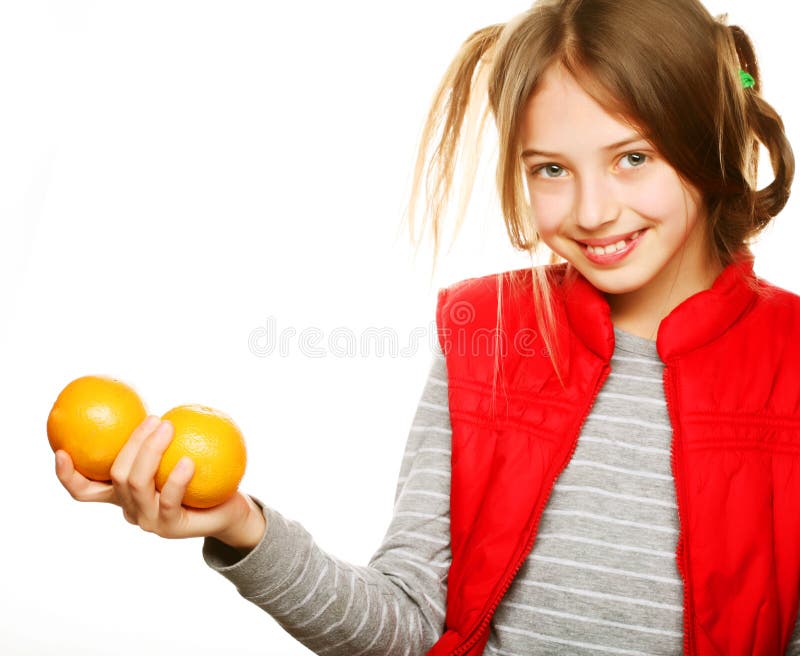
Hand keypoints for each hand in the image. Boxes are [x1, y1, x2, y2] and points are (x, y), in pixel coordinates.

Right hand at [54, 415, 264, 547]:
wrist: (227, 510)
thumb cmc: (201, 476)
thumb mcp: (176, 454)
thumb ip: (158, 438)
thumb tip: (151, 405)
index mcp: (122, 494)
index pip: (85, 490)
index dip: (67, 475)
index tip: (61, 450)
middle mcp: (130, 508)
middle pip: (116, 475)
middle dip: (131, 443)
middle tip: (154, 418)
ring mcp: (148, 520)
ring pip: (136, 483)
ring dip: (151, 451)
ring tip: (168, 427)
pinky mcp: (170, 527)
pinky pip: (169, 499)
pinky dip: (176, 478)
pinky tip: (188, 460)